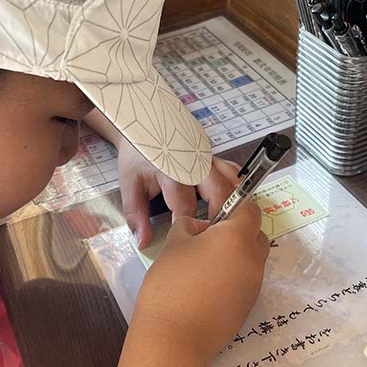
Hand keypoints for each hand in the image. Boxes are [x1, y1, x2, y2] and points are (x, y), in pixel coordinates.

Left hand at [116, 137, 239, 248]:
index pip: (184, 202)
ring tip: (226, 224)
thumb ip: (136, 215)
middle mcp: (193, 162)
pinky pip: (233, 173)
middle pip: (217, 190)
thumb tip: (143, 241)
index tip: (189, 242)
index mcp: (170, 169)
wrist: (144, 125)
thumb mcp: (130, 185)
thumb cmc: (138, 154)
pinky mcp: (215, 157)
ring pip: (231, 180)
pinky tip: (232, 205)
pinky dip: (236, 189)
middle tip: (215, 237)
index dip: (188, 224)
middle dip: (219, 216)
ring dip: (232, 202)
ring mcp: (207, 157)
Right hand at [130, 203, 269, 365]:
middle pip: (256, 236)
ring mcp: (254, 286)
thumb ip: (189, 226)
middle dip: (238, 232)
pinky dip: (232, 278)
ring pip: (251, 260)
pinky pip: (245, 282)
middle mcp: (253, 260)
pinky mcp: (247, 307)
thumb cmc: (172, 284)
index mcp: (238, 238)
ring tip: (203, 266)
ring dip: (235, 256)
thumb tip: (201, 228)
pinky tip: (206, 287)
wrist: (175, 338)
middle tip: (207, 239)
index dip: (235, 206)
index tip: (216, 213)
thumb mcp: (173, 244)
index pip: (251, 210)